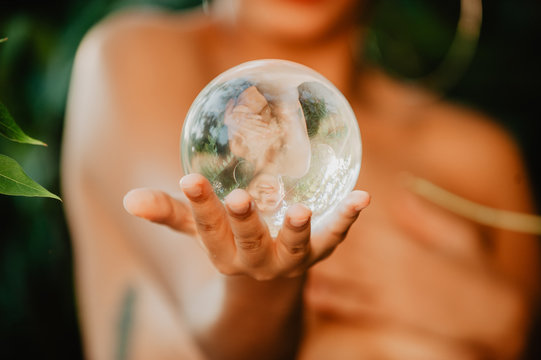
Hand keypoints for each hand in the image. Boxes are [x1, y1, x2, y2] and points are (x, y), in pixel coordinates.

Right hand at [124, 173, 369, 280]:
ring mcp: (291, 260)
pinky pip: (335, 237)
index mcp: (223, 253)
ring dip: (298, 231)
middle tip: (239, 199)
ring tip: (300, 210)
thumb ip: (169, 213)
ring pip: (295, 249)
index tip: (190, 179)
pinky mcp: (319, 251)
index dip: (199, 207)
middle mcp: (257, 262)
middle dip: (244, 222)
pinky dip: (348, 218)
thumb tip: (130, 200)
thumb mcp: (199, 229)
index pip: (207, 231)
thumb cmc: (230, 242)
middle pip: (249, 243)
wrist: (268, 278)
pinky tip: (362, 196)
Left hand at [304, 188, 530, 358]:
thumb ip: (426, 217)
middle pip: (344, 249)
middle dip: (313, 235)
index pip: (364, 227)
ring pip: (343, 278)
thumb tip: (404, 194)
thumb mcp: (458, 236)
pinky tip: (309, 295)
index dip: (335, 214)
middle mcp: (388, 269)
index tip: (310, 198)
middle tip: (286, 221)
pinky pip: (353, 307)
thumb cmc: (474, 273)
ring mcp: (385, 293)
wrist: (489, 317)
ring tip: (285, 257)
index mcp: (402, 246)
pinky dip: (331, 302)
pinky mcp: (387, 313)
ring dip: (314, 266)